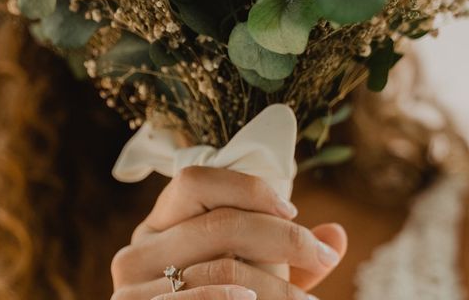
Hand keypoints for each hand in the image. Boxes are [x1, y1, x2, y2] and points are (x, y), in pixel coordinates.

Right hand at [111, 167, 347, 298]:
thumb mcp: (248, 278)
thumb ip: (285, 259)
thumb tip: (337, 234)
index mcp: (160, 224)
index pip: (195, 181)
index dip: (248, 188)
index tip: (294, 211)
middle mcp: (139, 247)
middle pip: (219, 222)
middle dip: (283, 237)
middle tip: (322, 255)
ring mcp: (130, 284)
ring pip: (221, 269)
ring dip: (276, 286)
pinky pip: (194, 299)